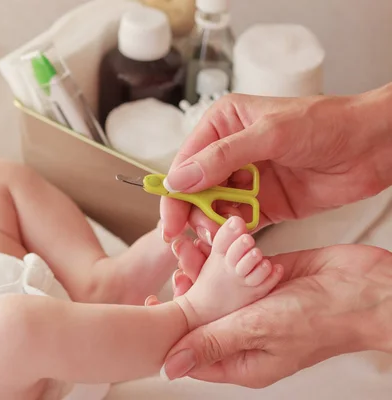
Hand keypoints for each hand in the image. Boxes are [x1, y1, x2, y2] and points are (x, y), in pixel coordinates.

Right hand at [160, 84, 391, 242]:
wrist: (374, 145)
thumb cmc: (327, 124)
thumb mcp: (271, 134)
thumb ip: (223, 157)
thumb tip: (179, 179)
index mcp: (223, 124)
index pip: (187, 161)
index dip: (175, 191)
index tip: (170, 219)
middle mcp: (230, 151)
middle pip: (196, 188)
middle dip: (191, 213)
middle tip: (191, 237)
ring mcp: (247, 179)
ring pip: (214, 208)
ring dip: (213, 226)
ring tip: (221, 238)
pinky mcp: (265, 204)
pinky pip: (240, 222)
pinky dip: (234, 234)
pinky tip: (235, 241)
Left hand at [160, 244, 391, 387]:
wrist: (365, 287)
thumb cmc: (322, 318)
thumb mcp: (258, 331)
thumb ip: (211, 344)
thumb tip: (169, 368)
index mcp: (242, 361)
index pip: (193, 355)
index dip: (168, 336)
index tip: (145, 314)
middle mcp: (245, 335)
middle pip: (201, 320)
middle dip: (182, 296)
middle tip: (170, 274)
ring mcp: (254, 306)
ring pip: (214, 292)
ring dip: (198, 271)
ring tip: (182, 250)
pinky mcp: (262, 280)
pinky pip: (232, 270)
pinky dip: (220, 257)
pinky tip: (206, 242)